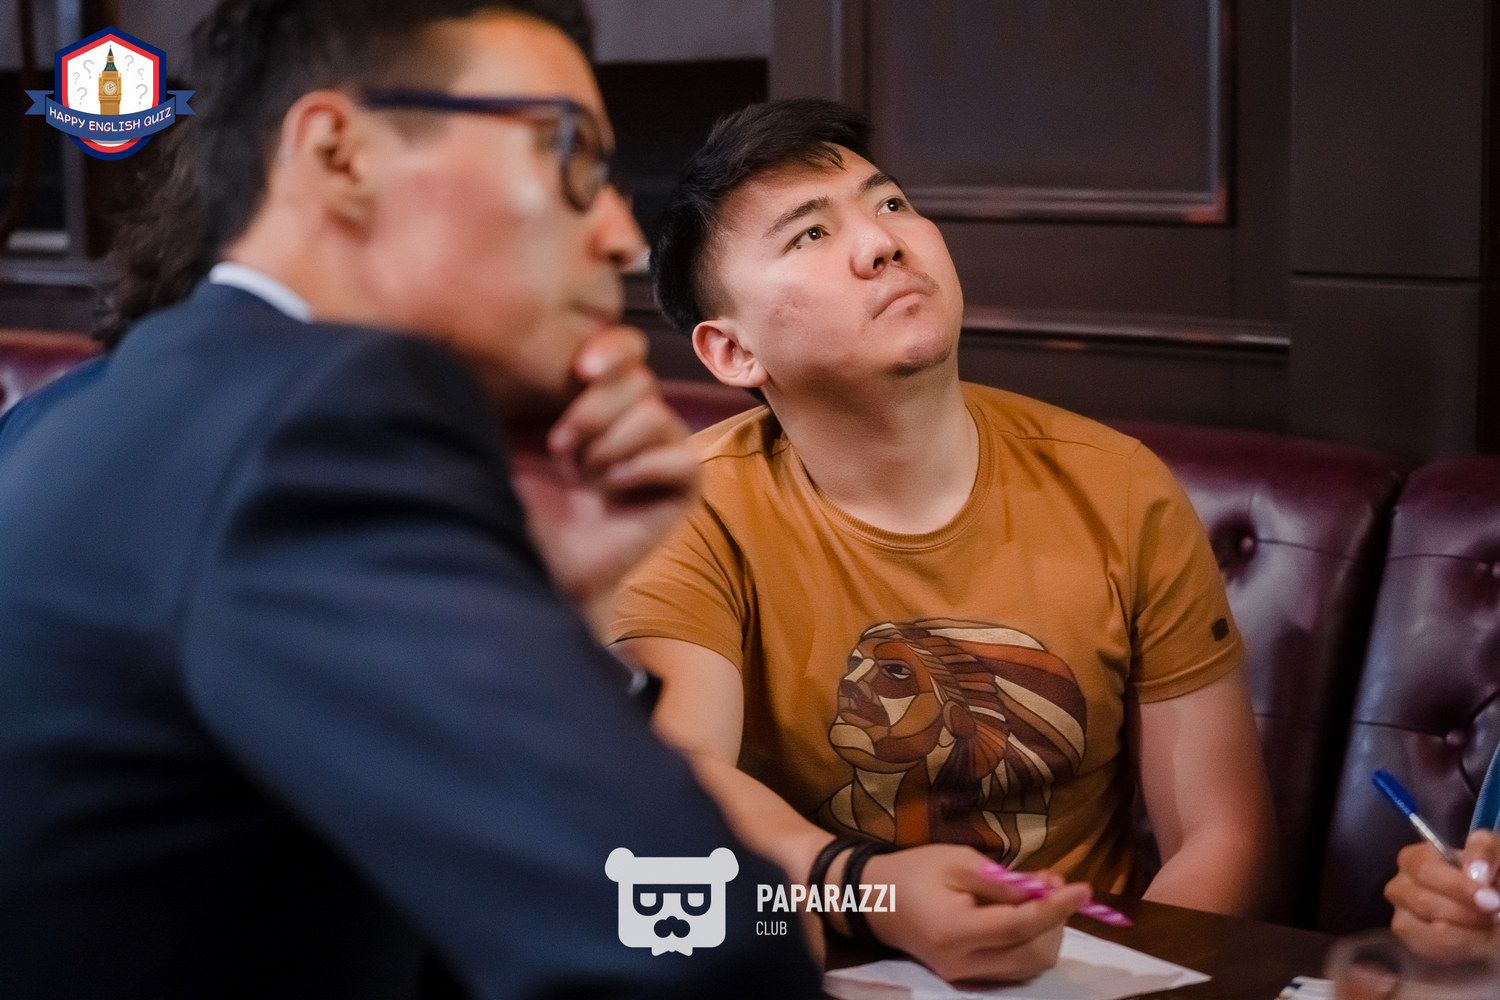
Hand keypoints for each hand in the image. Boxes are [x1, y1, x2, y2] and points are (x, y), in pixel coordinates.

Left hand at [508, 326, 698, 630]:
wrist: (536, 563)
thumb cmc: (519, 505)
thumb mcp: (509, 436)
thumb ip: (527, 388)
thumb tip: (533, 345)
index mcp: (598, 397)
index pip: (627, 348)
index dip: (612, 350)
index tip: (580, 371)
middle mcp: (635, 419)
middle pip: (640, 379)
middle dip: (593, 414)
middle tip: (562, 454)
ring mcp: (663, 452)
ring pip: (656, 414)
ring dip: (610, 448)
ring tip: (586, 481)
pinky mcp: (684, 488)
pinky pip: (683, 459)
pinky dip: (643, 470)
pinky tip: (613, 493)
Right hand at [858, 845, 1089, 982]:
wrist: (874, 900)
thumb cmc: (913, 871)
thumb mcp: (956, 860)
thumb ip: (1002, 880)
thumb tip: (1048, 889)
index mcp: (954, 931)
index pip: (1018, 926)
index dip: (1056, 908)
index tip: (1084, 887)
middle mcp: (962, 963)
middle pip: (1032, 954)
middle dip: (1055, 921)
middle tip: (1057, 884)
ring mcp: (965, 976)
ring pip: (1029, 966)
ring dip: (1047, 933)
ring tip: (1042, 895)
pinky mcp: (969, 977)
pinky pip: (1016, 967)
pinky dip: (1033, 942)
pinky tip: (1028, 914)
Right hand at [1387, 829, 1499, 962]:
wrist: (1491, 908)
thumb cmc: (1488, 879)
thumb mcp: (1493, 855)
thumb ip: (1484, 850)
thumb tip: (1476, 873)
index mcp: (1418, 857)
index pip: (1423, 869)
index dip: (1457, 886)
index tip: (1491, 899)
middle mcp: (1402, 882)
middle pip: (1423, 901)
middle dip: (1466, 912)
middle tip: (1496, 915)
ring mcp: (1402, 913)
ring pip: (1430, 928)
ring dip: (1469, 932)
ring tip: (1489, 927)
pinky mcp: (1412, 941)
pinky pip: (1431, 948)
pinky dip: (1462, 948)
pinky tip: (1476, 941)